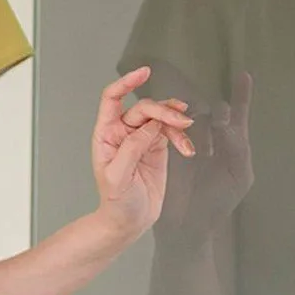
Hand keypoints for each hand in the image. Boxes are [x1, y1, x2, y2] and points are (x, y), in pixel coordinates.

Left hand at [91, 66, 195, 243]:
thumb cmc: (117, 202)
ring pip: (160, 117)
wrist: (129, 221)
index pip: (112, 98)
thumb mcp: (119, 176)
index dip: (126, 82)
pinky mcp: (156, 146)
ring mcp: (140, 138)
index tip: (144, 73)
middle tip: (181, 122)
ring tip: (187, 132)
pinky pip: (171, 131)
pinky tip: (188, 148)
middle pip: (144, 107)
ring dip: (176, 122)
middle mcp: (122, 132)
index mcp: (106, 135)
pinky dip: (181, 137)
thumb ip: (132, 147)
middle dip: (164, 111)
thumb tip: (150, 125)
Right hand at [155, 69, 253, 248]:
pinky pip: (172, 127)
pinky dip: (174, 123)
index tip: (243, 75)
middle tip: (212, 140)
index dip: (241, 94)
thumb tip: (222, 121)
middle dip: (214, 115)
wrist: (188, 227)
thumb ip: (237, 146)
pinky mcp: (168, 148)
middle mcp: (210, 139)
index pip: (238, 114)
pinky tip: (176, 130)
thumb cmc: (216, 205)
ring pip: (194, 116)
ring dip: (197, 122)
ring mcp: (189, 142)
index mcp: (232, 144)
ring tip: (200, 149)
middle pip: (213, 110)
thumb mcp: (239, 175)